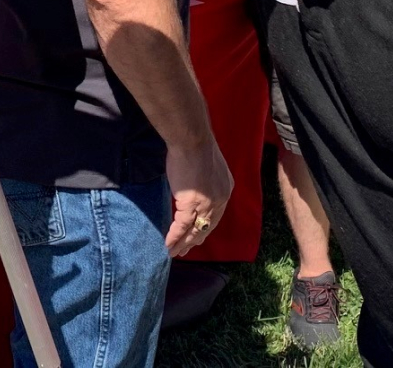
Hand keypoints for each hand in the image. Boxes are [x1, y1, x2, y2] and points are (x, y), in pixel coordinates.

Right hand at [163, 139, 232, 257]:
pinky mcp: (191, 205)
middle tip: (186, 250)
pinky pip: (181, 227)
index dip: (205, 228)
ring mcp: (206, 205)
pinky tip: (167, 245)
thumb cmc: (196, 146)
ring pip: (194, 231)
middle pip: (206, 227)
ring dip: (183, 243)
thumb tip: (193, 187)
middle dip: (195, 240)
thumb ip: (203, 181)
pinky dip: (174, 238)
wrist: (192, 140)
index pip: (215, 216)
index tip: (197, 236)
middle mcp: (219, 200)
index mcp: (225, 189)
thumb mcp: (207, 166)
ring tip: (175, 253)